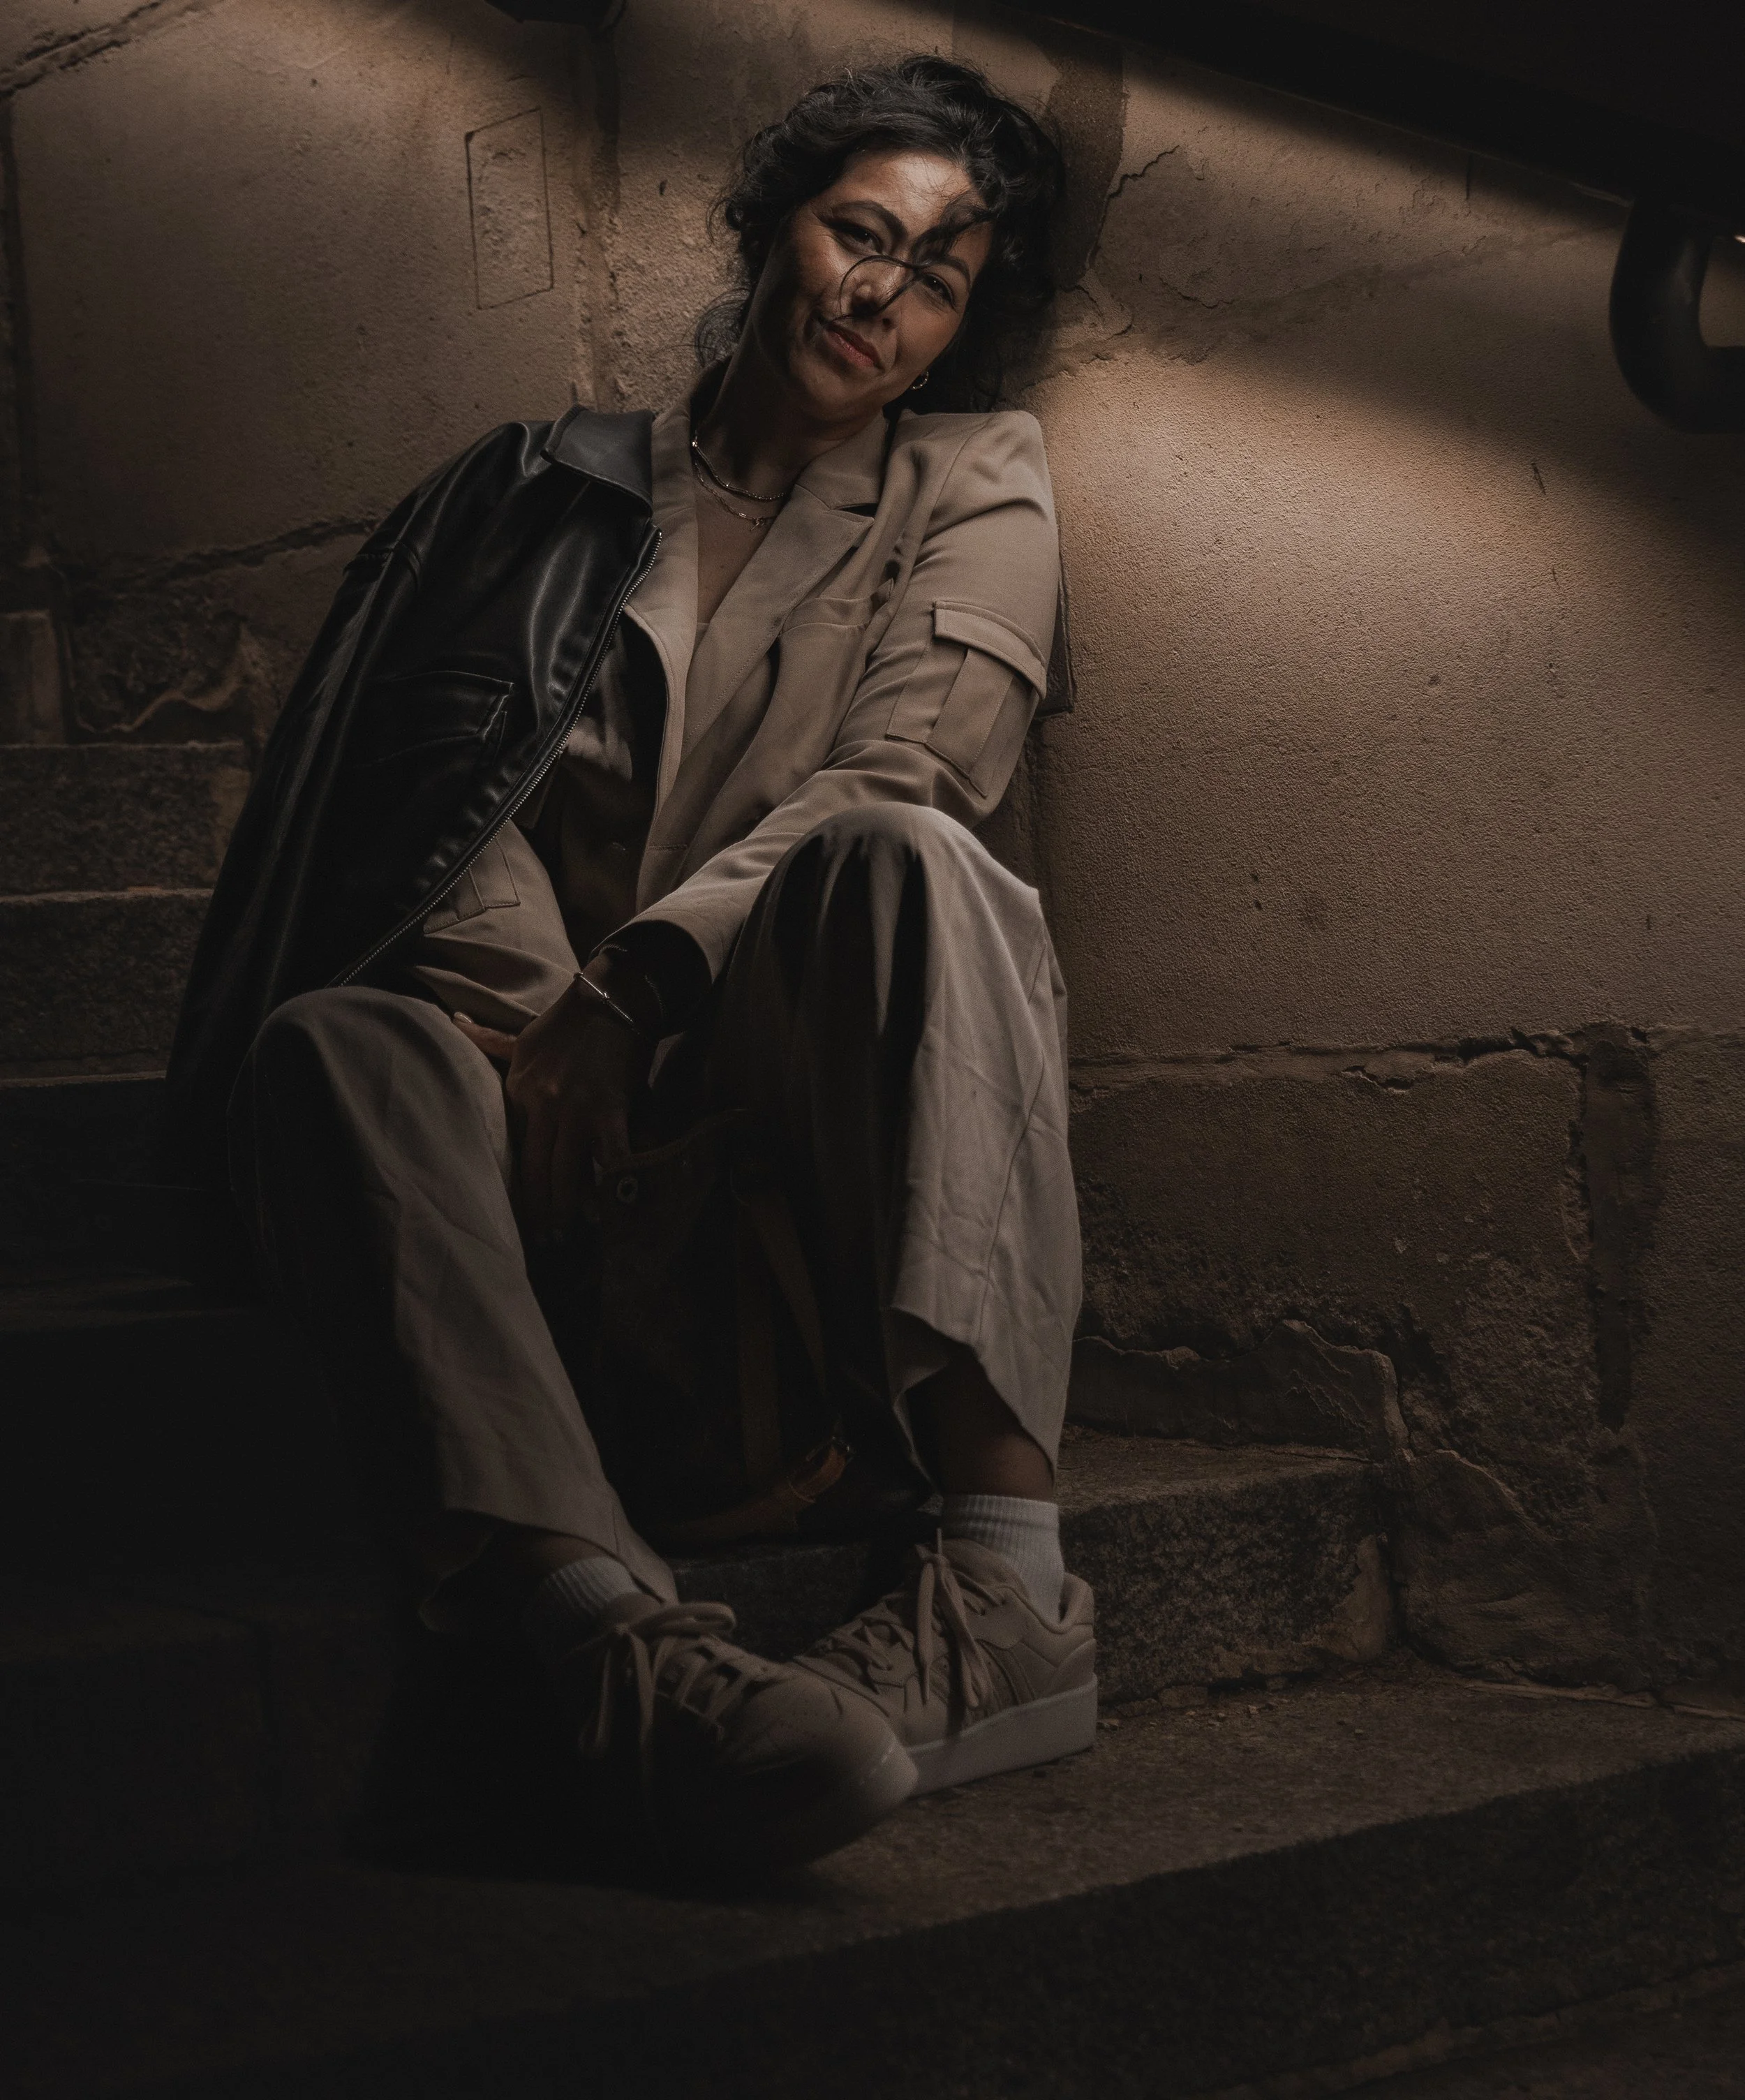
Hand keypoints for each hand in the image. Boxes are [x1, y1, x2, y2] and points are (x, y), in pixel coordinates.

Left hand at [452, 963, 655, 1240]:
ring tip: (571, 1233)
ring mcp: (576, 1109)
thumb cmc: (568, 1022)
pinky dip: (609, 1185)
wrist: (612, 999)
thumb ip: (489, 1041)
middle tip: (545, 1240)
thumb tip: (454, 1022)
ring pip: (567, 1170)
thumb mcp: (523, 1036)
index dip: (519, 1184)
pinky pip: (609, 1157)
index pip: (515, 1147)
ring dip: (568, 1207)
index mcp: (521, 1091)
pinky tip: (610, 1209)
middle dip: (541, 1208)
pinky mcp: (610, 1109)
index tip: (521, 1213)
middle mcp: (543, 1105)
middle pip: (538, 1168)